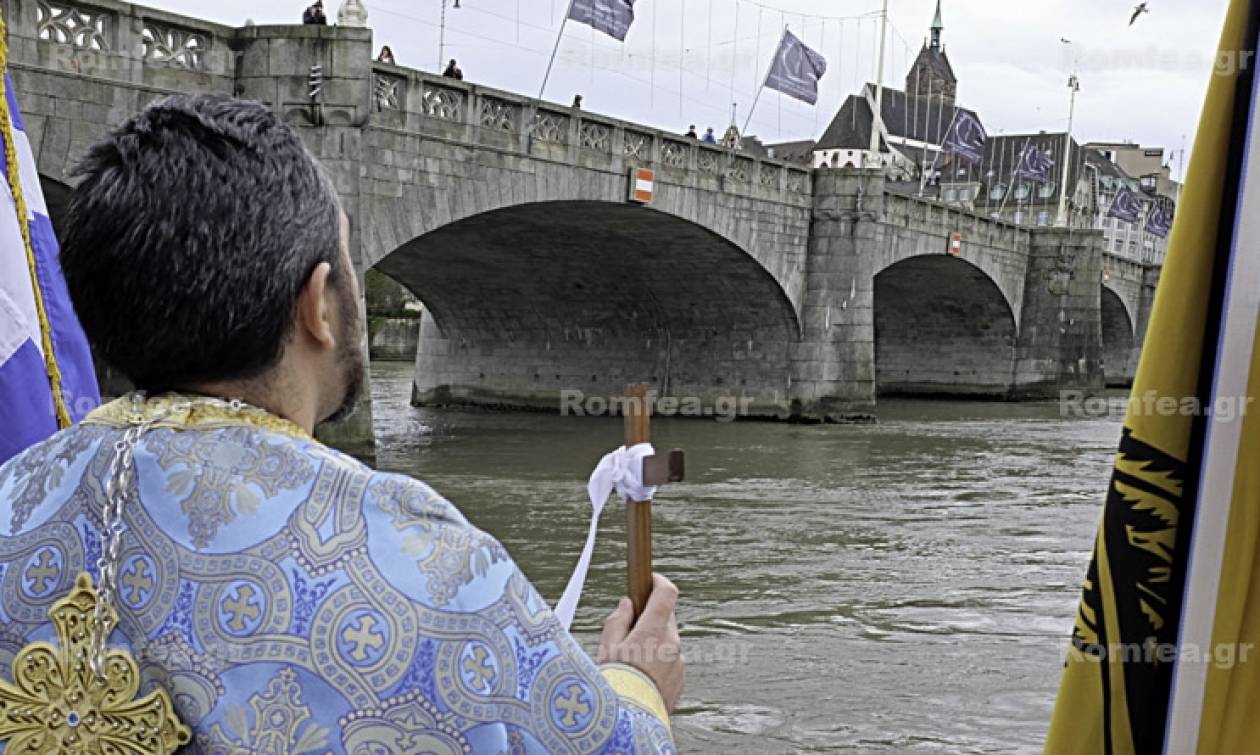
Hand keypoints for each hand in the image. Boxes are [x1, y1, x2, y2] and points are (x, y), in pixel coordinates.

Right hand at [597, 573, 684, 711]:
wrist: (630, 722)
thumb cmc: (614, 684)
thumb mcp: (607, 648)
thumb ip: (618, 621)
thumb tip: (627, 604)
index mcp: (653, 631)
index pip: (666, 593)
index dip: (658, 581)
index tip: (649, 579)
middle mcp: (672, 644)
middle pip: (665, 617)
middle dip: (650, 617)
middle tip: (629, 629)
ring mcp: (679, 663)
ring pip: (668, 641)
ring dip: (654, 642)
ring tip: (632, 661)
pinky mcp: (681, 679)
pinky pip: (671, 661)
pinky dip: (659, 661)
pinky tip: (641, 676)